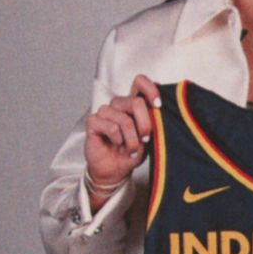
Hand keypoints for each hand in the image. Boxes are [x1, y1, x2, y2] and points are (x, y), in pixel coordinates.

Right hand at [84, 74, 160, 194]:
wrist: (115, 171)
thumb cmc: (131, 152)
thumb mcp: (148, 138)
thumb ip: (153, 122)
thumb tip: (159, 110)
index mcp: (133, 104)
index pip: (140, 82)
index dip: (150, 89)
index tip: (158, 105)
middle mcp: (119, 105)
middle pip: (136, 101)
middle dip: (145, 124)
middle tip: (146, 138)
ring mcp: (105, 112)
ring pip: (124, 119)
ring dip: (131, 139)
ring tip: (130, 149)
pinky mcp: (93, 122)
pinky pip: (110, 126)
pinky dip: (117, 139)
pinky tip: (116, 145)